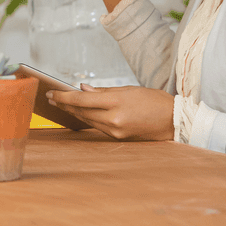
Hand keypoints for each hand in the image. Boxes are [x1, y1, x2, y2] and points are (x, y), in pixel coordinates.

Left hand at [48, 85, 173, 140]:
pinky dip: (87, 119)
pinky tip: (80, 113)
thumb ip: (103, 91)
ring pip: (87, 120)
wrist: (174, 121)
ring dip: (73, 112)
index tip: (51, 93)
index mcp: (116, 102)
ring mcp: (115, 130)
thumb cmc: (153, 101)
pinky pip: (97, 127)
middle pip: (81, 111)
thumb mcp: (128, 89)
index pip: (81, 99)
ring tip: (61, 104)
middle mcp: (114, 118)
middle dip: (64, 104)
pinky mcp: (118, 137)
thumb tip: (82, 88)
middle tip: (51, 98)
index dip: (63, 97)